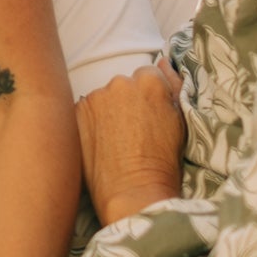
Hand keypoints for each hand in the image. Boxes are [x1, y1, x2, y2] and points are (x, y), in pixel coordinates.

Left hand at [74, 61, 185, 226]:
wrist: (133, 193)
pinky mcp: (76, 111)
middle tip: (132, 133)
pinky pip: (85, 111)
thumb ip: (173, 87)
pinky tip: (99, 144)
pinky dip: (90, 123)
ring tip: (115, 142)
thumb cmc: (164, 163)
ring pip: (103, 98)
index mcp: (150, 82)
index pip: (148, 76)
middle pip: (123, 86)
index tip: (149, 119)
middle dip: (126, 103)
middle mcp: (120, 82)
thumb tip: (162, 63)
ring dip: (107, 112)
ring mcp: (95, 96)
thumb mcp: (180, 123)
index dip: (149, 100)